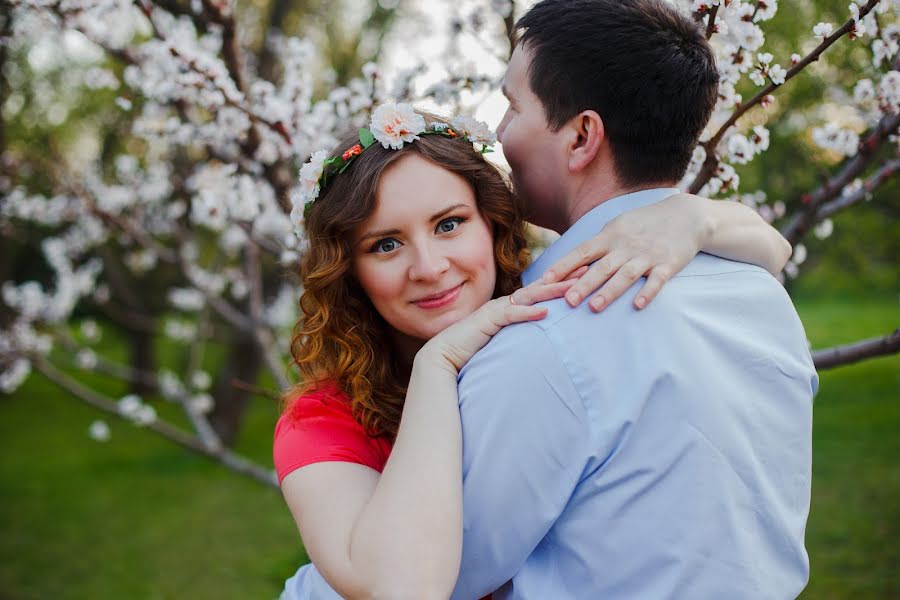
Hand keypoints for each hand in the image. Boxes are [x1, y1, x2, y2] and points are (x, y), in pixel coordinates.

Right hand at [418, 275, 581, 373]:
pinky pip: (511, 315)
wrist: (444, 356)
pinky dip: (528, 313)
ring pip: (528, 297)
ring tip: (573, 287)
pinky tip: (545, 313)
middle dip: (564, 278)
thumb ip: (517, 335)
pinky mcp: (487, 322)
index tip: (583, 276)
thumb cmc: (471, 350)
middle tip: (588, 269)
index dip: (560, 283)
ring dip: (551, 292)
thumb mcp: (500, 340)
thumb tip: (537, 340)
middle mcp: (503, 304)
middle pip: (539, 288)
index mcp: (508, 307)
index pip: (539, 292)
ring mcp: (495, 310)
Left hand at [541, 193, 710, 311]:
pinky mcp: (668, 264)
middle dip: (583, 284)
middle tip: (566, 301)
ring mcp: (647, 255)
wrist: (685, 216)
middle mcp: (625, 246)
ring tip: (594, 307)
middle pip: (601, 267)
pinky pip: (656, 280)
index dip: (564, 266)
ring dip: (609, 292)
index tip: (545, 280)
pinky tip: (638, 305)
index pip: (582, 252)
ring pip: (625, 275)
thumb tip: (569, 263)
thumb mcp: (617, 227)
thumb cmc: (643, 224)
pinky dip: (648, 292)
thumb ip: (596, 245)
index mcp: (610, 236)